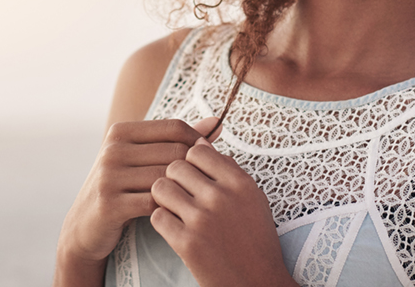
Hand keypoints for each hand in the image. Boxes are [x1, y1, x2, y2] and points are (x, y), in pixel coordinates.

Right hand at [58, 118, 217, 264]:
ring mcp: (108, 176)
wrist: (85, 226)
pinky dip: (170, 206)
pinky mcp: (109, 204)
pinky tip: (177, 212)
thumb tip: (216, 122)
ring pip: (166, 177)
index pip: (174, 127)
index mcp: (121, 131)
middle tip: (206, 181)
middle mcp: (112, 150)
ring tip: (194, 197)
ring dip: (184, 188)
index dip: (197, 140)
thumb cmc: (124, 186)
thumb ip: (180, 138)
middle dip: (193, 167)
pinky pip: (154, 202)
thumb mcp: (145, 157)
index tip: (208, 157)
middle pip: (173, 151)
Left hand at [150, 138, 295, 286]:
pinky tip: (173, 228)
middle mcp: (221, 196)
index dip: (190, 161)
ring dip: (163, 197)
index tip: (192, 175)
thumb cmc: (256, 239)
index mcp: (239, 182)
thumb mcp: (252, 197)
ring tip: (174, 208)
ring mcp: (203, 220)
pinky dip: (161, 221)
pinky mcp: (187, 244)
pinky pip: (157, 217)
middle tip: (180, 193)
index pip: (198, 150)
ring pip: (161, 188)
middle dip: (174, 178)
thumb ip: (227, 169)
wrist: (258, 283)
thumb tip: (201, 142)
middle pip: (176, 166)